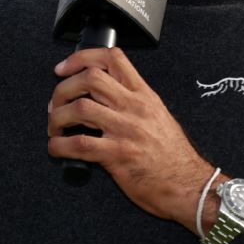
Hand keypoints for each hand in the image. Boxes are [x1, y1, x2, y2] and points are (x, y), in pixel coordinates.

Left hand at [47, 48, 222, 231]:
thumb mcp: (159, 116)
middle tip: (56, 103)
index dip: (81, 58)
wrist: (189, 185)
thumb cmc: (174, 156)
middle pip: (90, 78)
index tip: (64, 69)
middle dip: (63, 88)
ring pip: (79, 108)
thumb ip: (134, 102)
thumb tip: (104, 96)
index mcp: (144, 95)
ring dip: (57, 117)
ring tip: (55, 126)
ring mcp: (126, 130)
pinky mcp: (117, 155)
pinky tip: (57, 148)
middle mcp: (134, 108)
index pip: (112, 59)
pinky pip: (79, 144)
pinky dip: (59, 145)